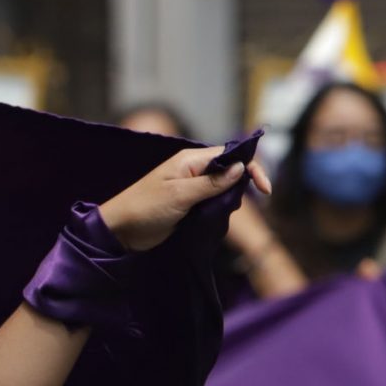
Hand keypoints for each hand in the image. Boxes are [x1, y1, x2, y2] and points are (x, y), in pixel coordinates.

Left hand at [99, 144, 268, 252]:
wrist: (121, 231)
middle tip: (239, 207)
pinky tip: (218, 219)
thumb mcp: (180, 195)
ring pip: (223, 188)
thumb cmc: (145, 209)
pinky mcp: (189, 205)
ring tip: (223, 214)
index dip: (250, 167)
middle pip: (230, 171)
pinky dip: (219, 210)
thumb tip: (241, 167)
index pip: (230, 154)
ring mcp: (191, 188)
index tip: (265, 190)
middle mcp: (193, 170)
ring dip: (230, 200)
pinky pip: (213, 203)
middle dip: (241, 186)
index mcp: (190, 161)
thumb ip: (211, 183)